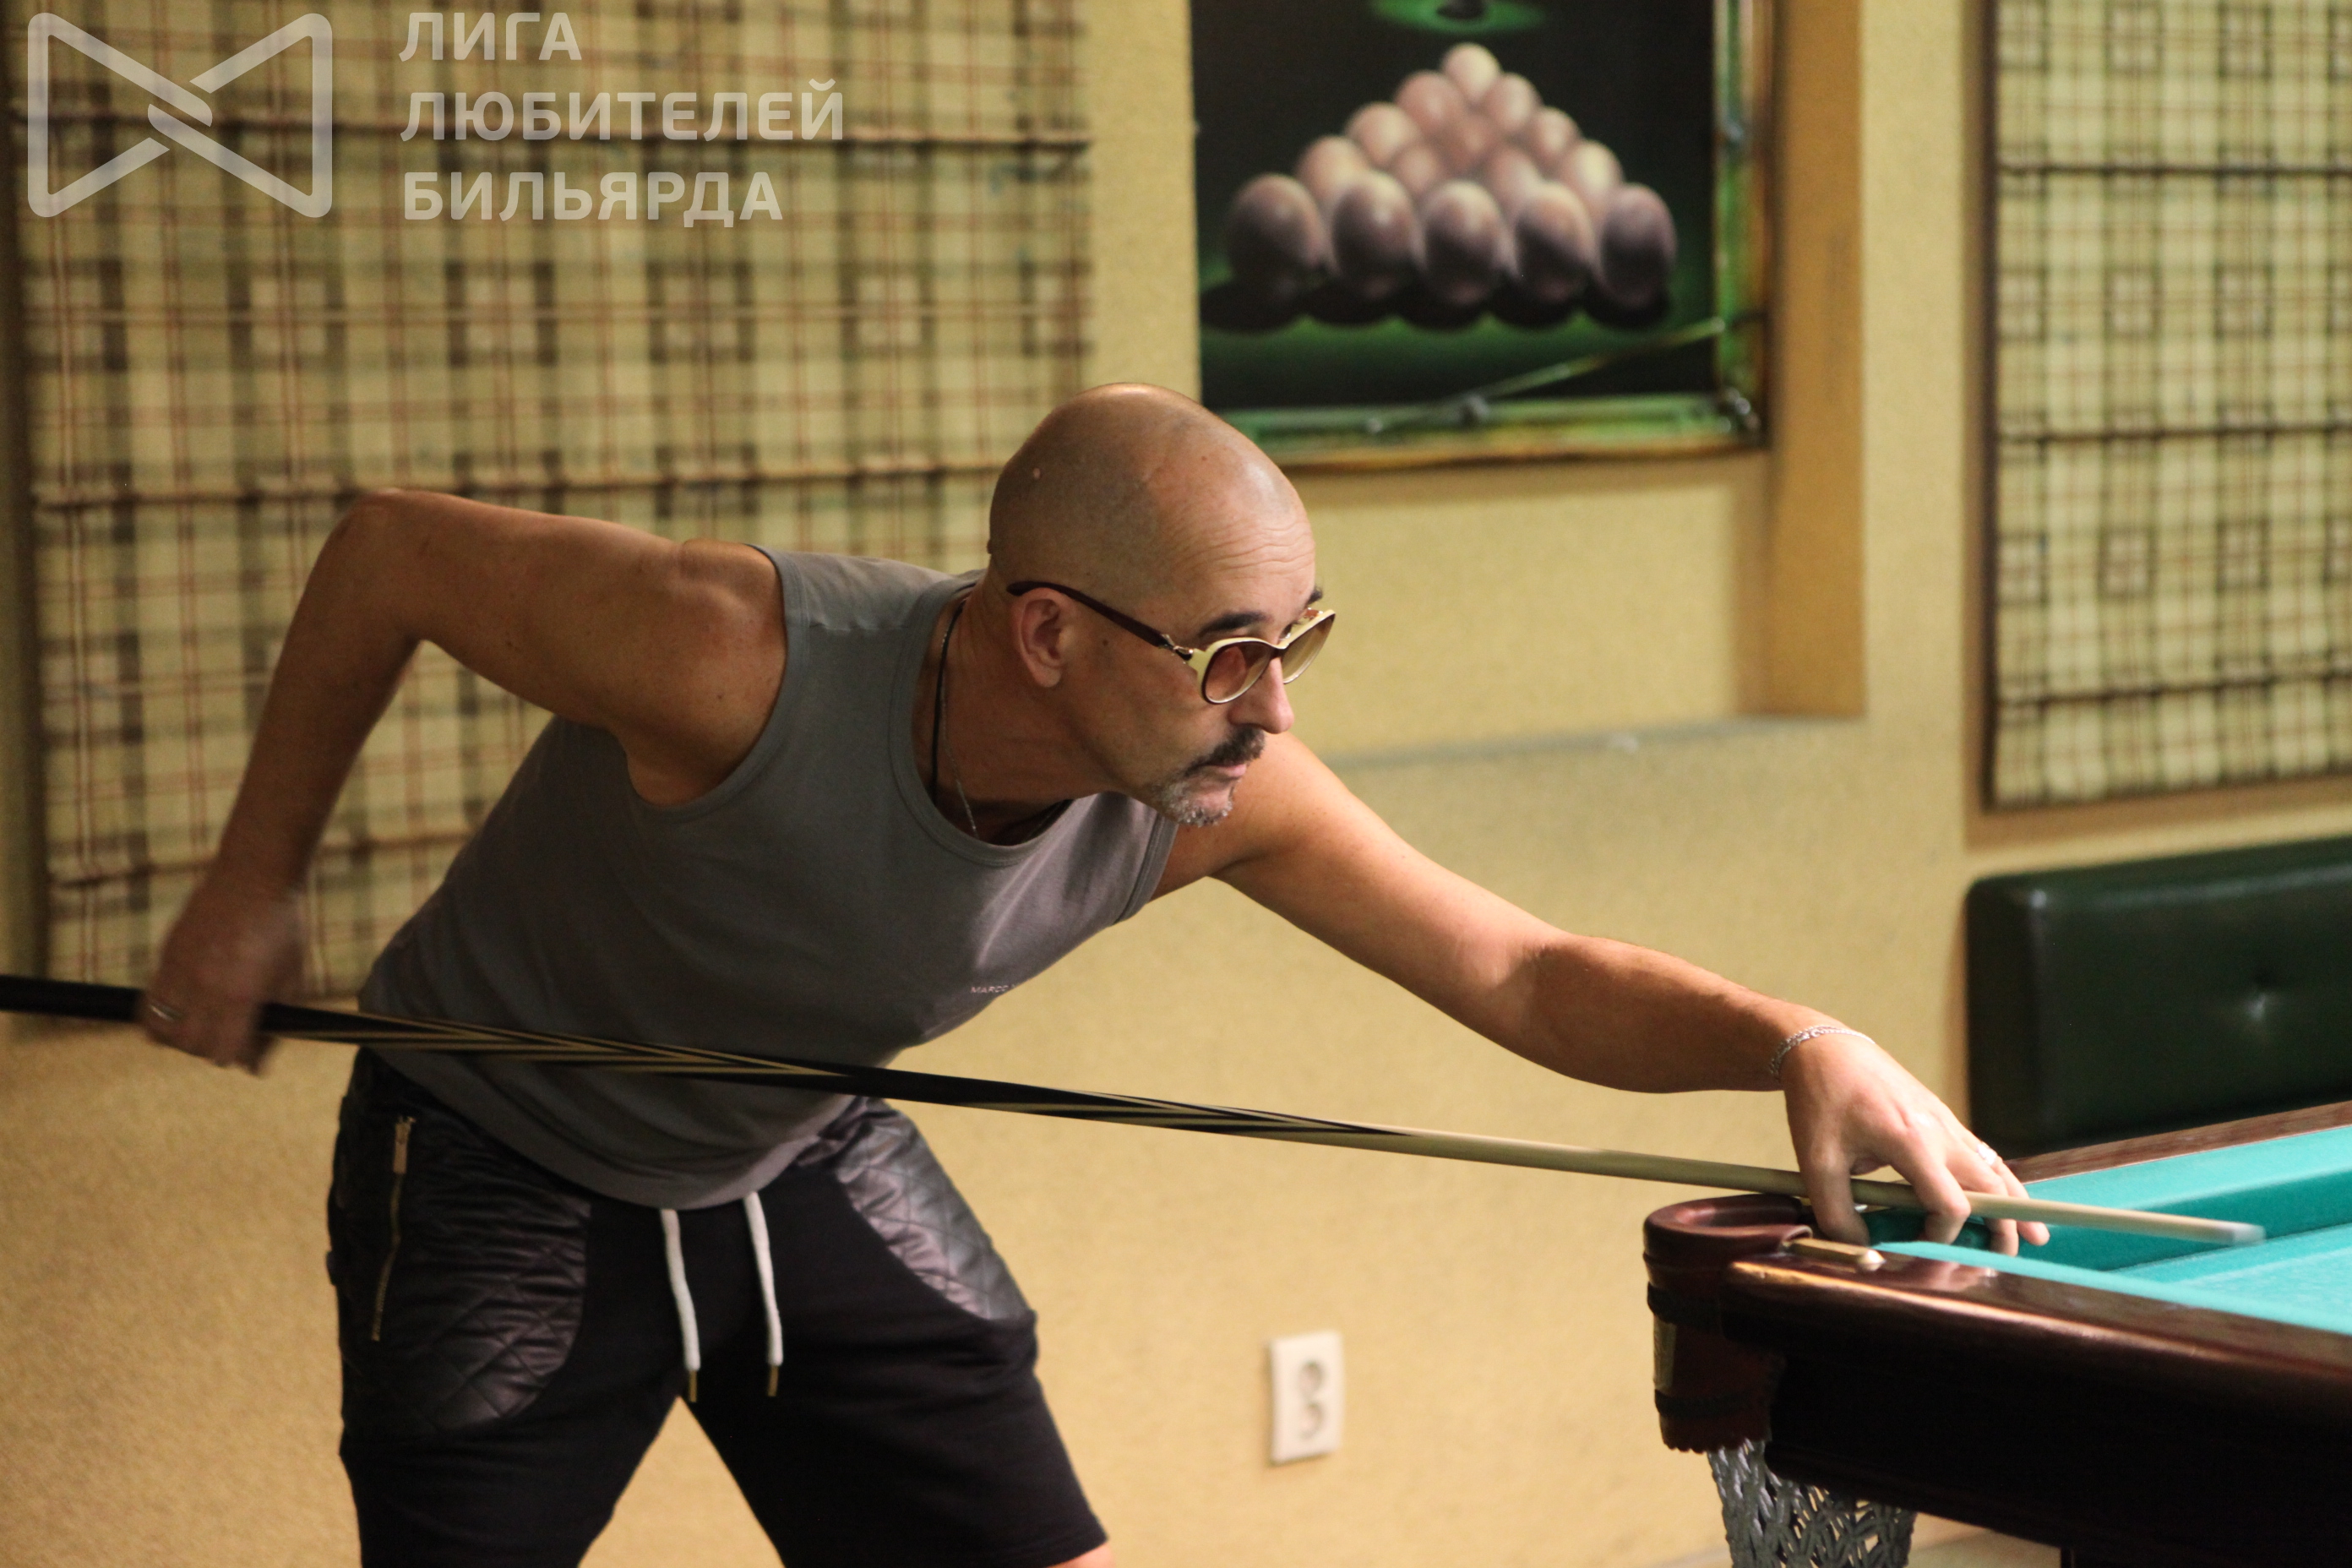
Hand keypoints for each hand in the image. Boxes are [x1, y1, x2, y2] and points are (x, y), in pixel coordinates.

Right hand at [139, 872, 305, 1071]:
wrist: (254, 877)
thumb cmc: (283, 927)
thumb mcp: (292, 976)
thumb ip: (274, 1022)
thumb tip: (255, 1066)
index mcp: (240, 994)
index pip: (224, 1053)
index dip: (238, 1057)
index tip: (249, 1048)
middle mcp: (204, 987)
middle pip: (192, 1046)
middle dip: (211, 1049)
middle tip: (227, 1035)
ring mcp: (179, 971)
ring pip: (162, 1031)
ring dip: (180, 1038)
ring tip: (201, 1025)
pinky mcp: (165, 957)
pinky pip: (148, 1005)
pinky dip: (160, 1018)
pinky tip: (180, 1011)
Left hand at [1779, 1028, 2047, 1255]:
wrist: (1825, 1049)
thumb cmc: (1820, 1102)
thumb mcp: (1816, 1161)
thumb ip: (1836, 1211)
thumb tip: (1860, 1247)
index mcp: (1911, 1142)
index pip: (1950, 1203)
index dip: (1943, 1233)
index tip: (1922, 1244)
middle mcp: (1939, 1131)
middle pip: (1989, 1185)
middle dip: (2003, 1223)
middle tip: (2010, 1254)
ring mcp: (1945, 1121)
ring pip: (1993, 1166)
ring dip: (2013, 1200)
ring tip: (2033, 1232)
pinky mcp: (1941, 1117)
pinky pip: (1979, 1151)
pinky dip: (1996, 1177)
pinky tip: (2004, 1194)